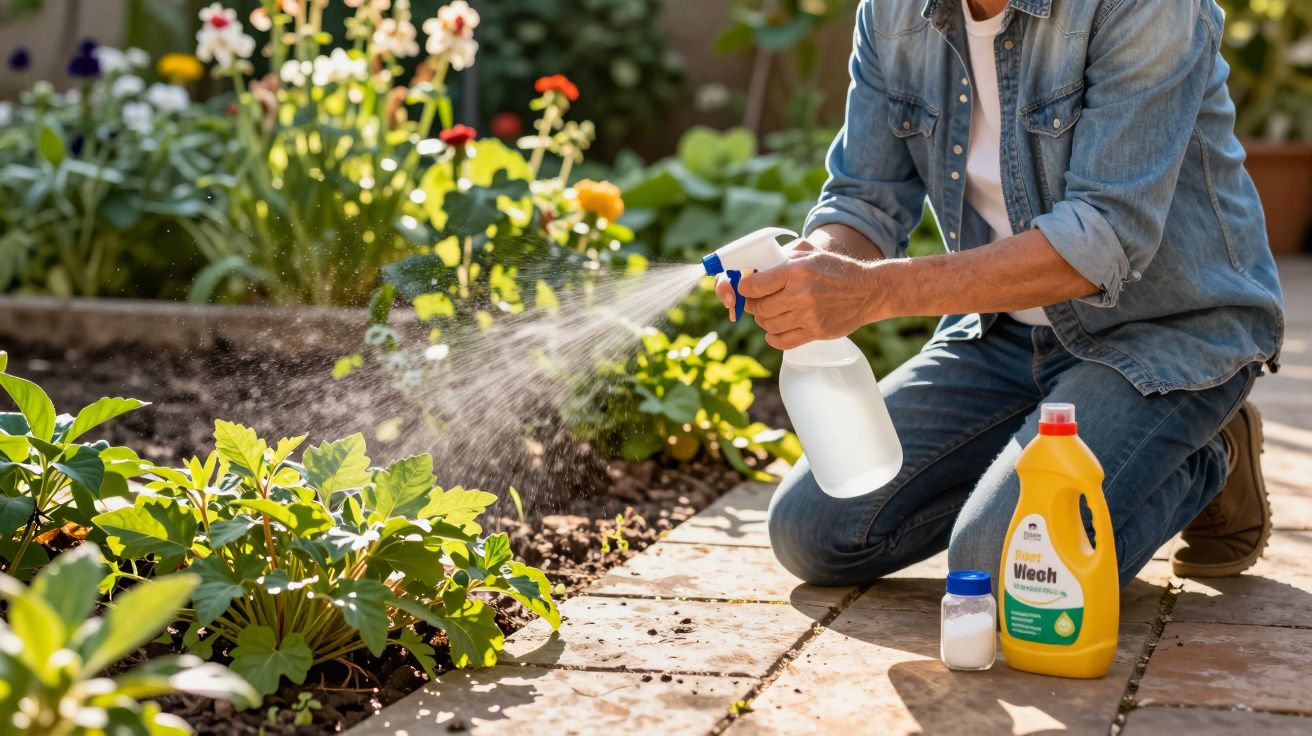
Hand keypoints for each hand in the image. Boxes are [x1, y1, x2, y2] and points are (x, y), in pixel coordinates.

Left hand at [718, 242, 890, 349]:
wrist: (869, 291)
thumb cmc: (836, 269)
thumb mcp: (810, 253)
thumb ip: (782, 257)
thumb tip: (753, 267)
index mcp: (795, 271)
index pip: (753, 285)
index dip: (743, 288)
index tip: (744, 288)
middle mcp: (800, 294)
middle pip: (758, 307)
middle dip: (751, 304)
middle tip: (755, 301)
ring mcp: (808, 316)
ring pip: (768, 325)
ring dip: (763, 320)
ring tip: (768, 313)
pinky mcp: (815, 332)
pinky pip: (782, 341)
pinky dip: (773, 338)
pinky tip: (773, 331)